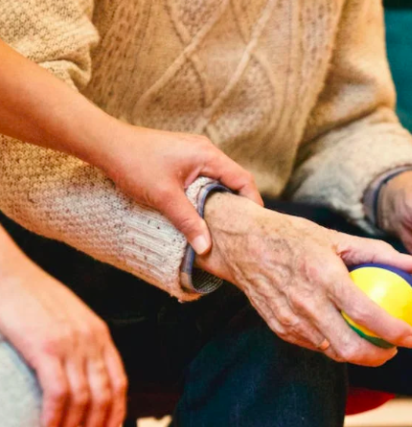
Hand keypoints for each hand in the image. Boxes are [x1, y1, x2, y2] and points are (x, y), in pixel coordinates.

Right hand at [0, 233, 126, 426]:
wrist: (12, 276)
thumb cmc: (37, 297)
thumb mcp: (72, 318)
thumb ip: (82, 343)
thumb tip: (81, 373)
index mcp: (100, 334)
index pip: (119, 380)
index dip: (117, 410)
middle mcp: (91, 341)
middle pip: (104, 394)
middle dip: (97, 425)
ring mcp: (70, 344)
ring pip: (83, 397)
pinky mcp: (45, 348)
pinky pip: (58, 392)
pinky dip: (55, 416)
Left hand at [95, 124, 262, 254]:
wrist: (107, 144)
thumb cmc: (135, 164)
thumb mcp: (164, 197)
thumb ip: (188, 221)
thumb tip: (206, 248)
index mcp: (207, 155)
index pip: (242, 179)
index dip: (252, 202)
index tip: (254, 224)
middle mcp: (205, 151)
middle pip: (233, 179)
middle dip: (239, 204)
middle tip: (240, 229)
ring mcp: (194, 153)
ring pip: (218, 180)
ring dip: (221, 200)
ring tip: (222, 224)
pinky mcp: (183, 158)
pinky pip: (205, 178)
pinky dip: (208, 194)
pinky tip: (202, 211)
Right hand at [197, 193, 411, 366]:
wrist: (244, 244)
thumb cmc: (291, 237)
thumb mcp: (334, 237)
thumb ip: (377, 252)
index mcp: (323, 276)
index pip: (365, 314)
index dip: (394, 331)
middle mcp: (306, 302)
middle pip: (349, 348)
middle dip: (378, 356)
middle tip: (392, 349)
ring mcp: (289, 319)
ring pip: (331, 351)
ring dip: (356, 353)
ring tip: (370, 342)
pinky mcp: (279, 327)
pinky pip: (312, 344)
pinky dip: (331, 344)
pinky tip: (340, 332)